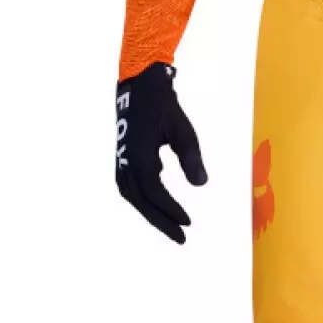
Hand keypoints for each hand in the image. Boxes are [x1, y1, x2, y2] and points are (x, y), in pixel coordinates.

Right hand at [115, 62, 206, 242]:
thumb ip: (190, 157)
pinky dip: (144, 201)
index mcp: (140, 157)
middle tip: (180, 237)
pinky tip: (158, 205)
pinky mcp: (123, 158)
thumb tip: (201, 184)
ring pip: (134, 197)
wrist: (140, 85)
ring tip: (170, 226)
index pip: (155, 194)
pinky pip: (131, 188)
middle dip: (161, 221)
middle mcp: (126, 163)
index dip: (171, 211)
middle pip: (142, 202)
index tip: (188, 223)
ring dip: (151, 214)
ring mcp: (121, 161)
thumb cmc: (163, 105)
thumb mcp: (182, 129)